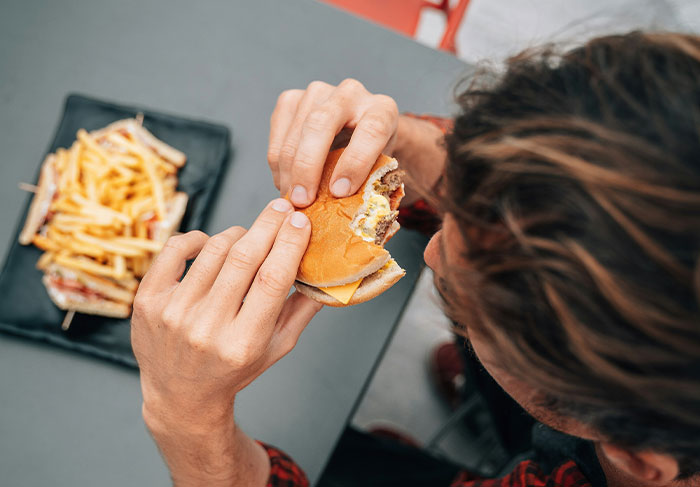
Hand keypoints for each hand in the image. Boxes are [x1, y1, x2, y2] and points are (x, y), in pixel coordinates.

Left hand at [132, 199, 321, 431]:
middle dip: (269, 224)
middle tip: (283, 207)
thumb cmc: (234, 370)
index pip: (272, 279)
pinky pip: (175, 249)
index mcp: (243, 342)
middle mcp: (206, 327)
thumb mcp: (276, 349)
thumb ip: (302, 311)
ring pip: (213, 249)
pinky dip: (197, 238)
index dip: (290, 243)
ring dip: (238, 233)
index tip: (301, 222)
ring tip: (249, 236)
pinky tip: (209, 243)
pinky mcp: (148, 301)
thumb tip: (326, 271)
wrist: (181, 395)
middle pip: (244, 258)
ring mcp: (173, 313)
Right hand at [268, 79, 398, 206]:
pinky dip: (277, 164)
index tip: (339, 192)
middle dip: (308, 166)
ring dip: (288, 170)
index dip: (355, 163)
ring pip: (295, 131)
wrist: (357, 131)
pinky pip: (278, 133)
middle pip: (321, 123)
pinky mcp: (292, 98)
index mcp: (383, 110)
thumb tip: (346, 212)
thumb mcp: (379, 169)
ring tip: (291, 199)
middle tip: (302, 200)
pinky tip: (286, 183)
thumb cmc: (370, 157)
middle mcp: (351, 93)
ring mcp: (319, 91)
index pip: (371, 130)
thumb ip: (368, 184)